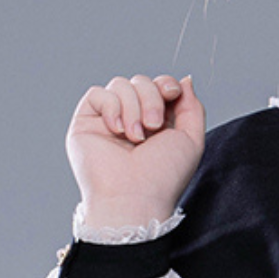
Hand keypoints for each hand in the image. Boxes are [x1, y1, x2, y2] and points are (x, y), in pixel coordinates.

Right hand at [68, 74, 205, 229]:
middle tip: (153, 127)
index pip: (158, 85)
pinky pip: (97, 93)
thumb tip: (185, 80)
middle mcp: (131, 119)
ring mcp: (108, 121)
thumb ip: (192, 108)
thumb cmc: (162, 178)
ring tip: (135, 137)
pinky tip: (117, 130)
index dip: (164, 84)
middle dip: (151, 98)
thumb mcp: (191, 141)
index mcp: (156, 123)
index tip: (172, 94)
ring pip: (120, 84)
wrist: (134, 198)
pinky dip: (111, 106)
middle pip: (140, 81)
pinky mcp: (86, 123)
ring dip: (133, 107)